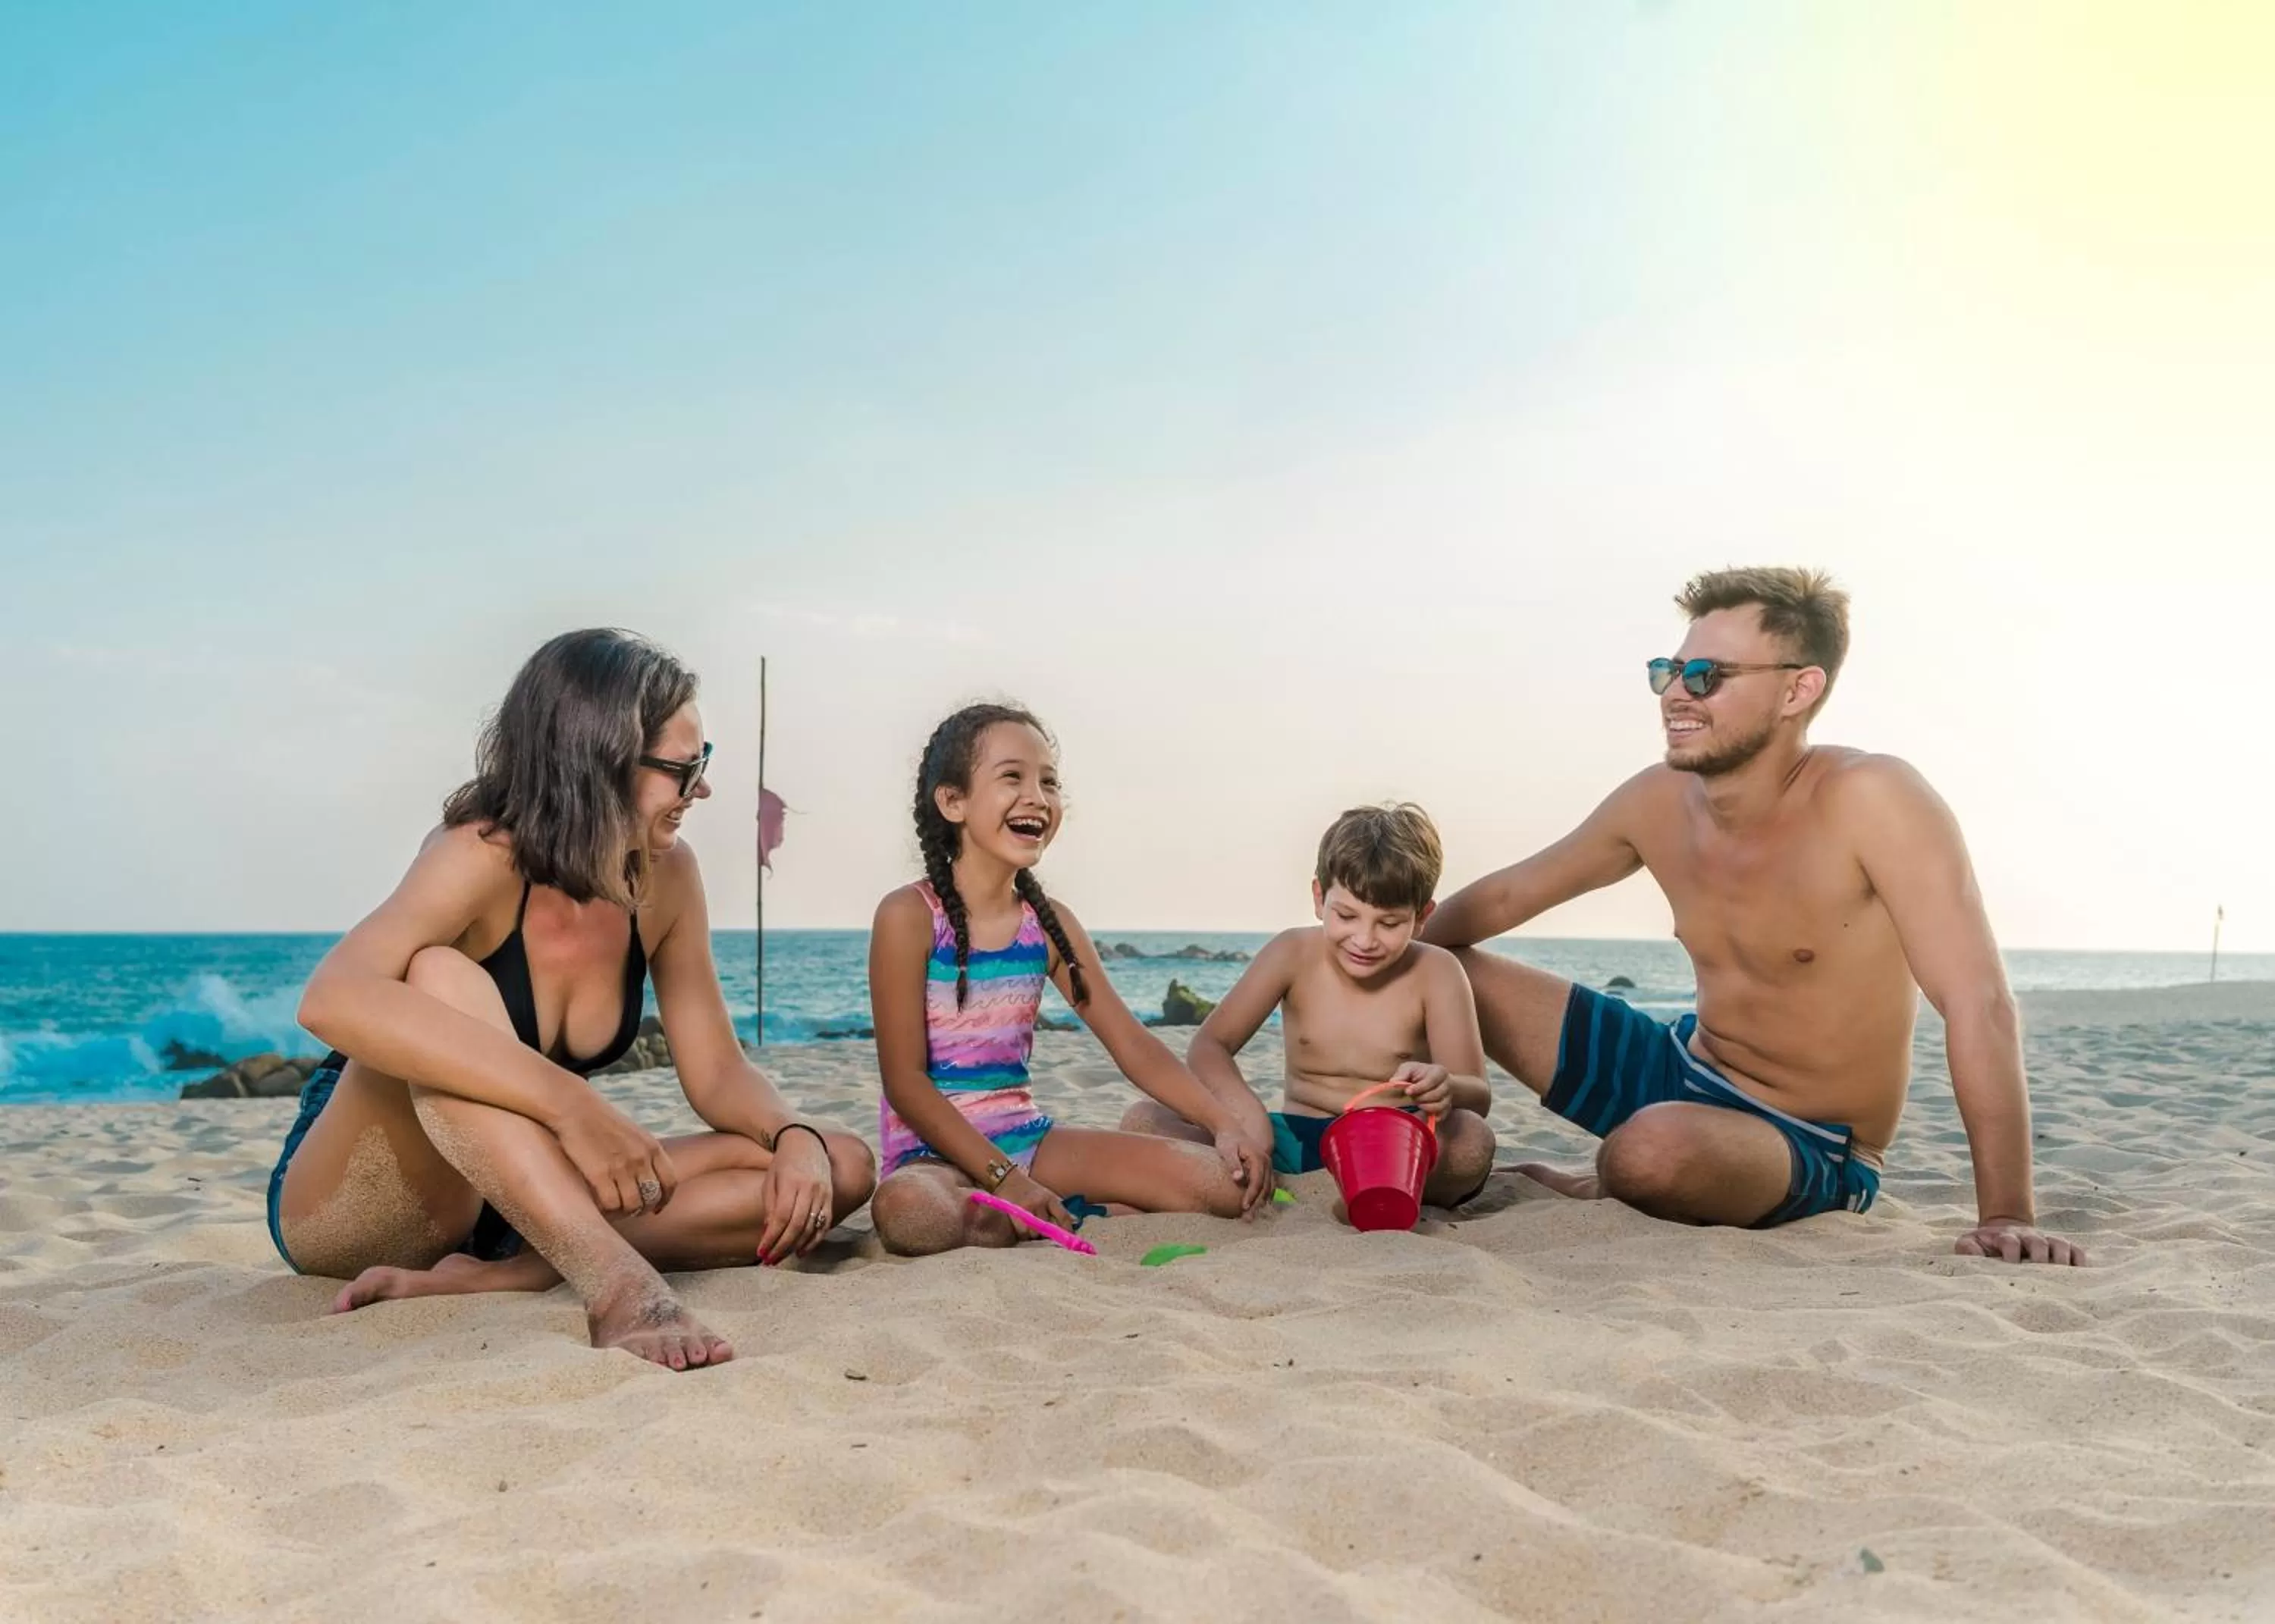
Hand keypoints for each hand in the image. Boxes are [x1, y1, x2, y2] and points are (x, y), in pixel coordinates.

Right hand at [556, 1097, 677, 1215]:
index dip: (664, 1199)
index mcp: (652, 1147)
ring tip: (615, 1210)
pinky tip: (601, 1207)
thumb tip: (650, 1179)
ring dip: (625, 1212)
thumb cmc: (602, 1122)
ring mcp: (621, 1167)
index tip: (656, 1208)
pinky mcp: (599, 1174)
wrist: (575, 1109)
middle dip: (643, 1209)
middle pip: (652, 1197)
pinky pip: (611, 1204)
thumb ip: (645, 1154)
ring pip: (633, 1205)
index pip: (670, 1182)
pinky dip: (608, 1211)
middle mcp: (641, 1158)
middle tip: (631, 1211)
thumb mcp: (634, 1134)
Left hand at [756, 1126, 837, 1264]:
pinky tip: (802, 1251)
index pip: (781, 1217)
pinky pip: (825, 1224)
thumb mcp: (770, 1180)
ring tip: (782, 1258)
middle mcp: (810, 1189)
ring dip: (796, 1246)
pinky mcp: (830, 1197)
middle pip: (796, 1225)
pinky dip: (814, 1240)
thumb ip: (770, 1206)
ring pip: (811, 1227)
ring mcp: (823, 1193)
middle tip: (770, 1261)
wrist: (806, 1143)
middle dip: (782, 1247)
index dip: (771, 1238)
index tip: (761, 1252)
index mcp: (792, 1183)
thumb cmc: (783, 1162)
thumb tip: (769, 1231)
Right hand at [995, 1169, 1076, 1234]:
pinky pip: (1023, 1233)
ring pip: (1035, 1233)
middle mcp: (1040, 1203)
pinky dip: (1023, 1234)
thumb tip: (1064, 1228)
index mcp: (1050, 1198)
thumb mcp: (1044, 1195)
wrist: (1006, 1179)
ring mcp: (1027, 1209)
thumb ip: (1054, 1209)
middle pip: (1048, 1228)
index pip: (1063, 1217)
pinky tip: (1021, 1227)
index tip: (1068, 1237)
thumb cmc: (1027, 1189)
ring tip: (1030, 1227)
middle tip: (1043, 1231)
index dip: (1067, 1229)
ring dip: (1033, 1234)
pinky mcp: (1015, 1214)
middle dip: (1046, 1233)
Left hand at [1213, 1124, 1274, 1217]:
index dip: (1251, 1195)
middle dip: (1257, 1204)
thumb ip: (1233, 1164)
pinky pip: (1267, 1185)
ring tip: (1251, 1217)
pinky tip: (1256, 1207)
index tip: (1242, 1207)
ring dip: (1261, 1203)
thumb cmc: (1227, 1140)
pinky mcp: (1265, 1168)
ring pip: (1268, 1188)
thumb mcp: (1226, 1150)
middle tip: (1248, 1219)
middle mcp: (1266, 1161)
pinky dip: (1263, 1197)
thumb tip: (1238, 1179)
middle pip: (1265, 1187)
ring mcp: (1268, 1164)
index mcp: (1258, 1157)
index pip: (1257, 1181)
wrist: (1231, 1129)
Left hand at [1391, 1062, 1452, 1118]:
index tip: (1408, 1091)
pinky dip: (1434, 1116)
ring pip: (1440, 1105)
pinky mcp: (1448, 1108)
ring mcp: (1449, 1097)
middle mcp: (1447, 1084)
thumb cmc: (1419, 1073)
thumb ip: (1402, 1073)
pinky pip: (1443, 1114)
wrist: (1434, 1081)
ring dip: (1427, 1107)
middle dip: (1422, 1098)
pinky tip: (1426, 1114)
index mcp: (1439, 1072)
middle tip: (1412, 1098)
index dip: (1419, 1087)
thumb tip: (1393, 1082)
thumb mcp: (1410, 1068)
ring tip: (1418, 1105)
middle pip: (1437, 1094)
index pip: (1432, 1080)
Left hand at [1955, 1217, 2084, 1265]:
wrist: (2003, 1231)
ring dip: (2062, 1258)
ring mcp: (2047, 1241)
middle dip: (2040, 1256)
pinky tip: (2082, 1273)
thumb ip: (1967, 1248)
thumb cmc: (1985, 1246)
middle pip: (2038, 1242)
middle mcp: (2029, 1237)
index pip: (2010, 1242)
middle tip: (2040, 1272)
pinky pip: (2076, 1251)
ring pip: (2060, 1244)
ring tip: (2062, 1275)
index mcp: (2006, 1237)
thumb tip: (1973, 1254)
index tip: (2011, 1266)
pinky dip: (2080, 1260)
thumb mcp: (1971, 1243)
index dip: (2011, 1252)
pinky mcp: (2062, 1248)